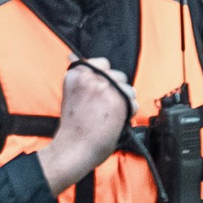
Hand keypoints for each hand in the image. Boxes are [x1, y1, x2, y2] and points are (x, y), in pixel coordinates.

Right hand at [41, 57, 134, 192]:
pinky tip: (113, 121)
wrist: (72, 149)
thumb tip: (72, 53)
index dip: (102, 79)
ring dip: (123, 101)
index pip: (102, 63)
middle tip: (99, 108)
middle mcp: (90, 77)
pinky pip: (133, 102)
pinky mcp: (119, 100)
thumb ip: (78, 76)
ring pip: (128, 88)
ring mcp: (105, 88)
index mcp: (75, 74)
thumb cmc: (71, 126)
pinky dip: (128, 113)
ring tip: (106, 116)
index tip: (95, 93)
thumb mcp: (69, 93)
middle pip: (117, 75)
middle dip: (114, 90)